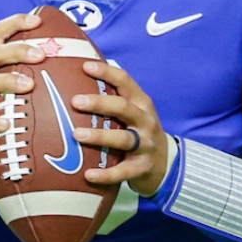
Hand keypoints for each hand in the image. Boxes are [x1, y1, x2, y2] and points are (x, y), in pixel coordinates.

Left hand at [69, 59, 170, 196]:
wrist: (166, 164)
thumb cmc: (140, 132)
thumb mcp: (135, 111)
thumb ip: (115, 97)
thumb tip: (83, 72)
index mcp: (142, 103)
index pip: (125, 81)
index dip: (106, 73)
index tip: (85, 66)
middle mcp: (145, 121)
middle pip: (123, 107)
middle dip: (99, 103)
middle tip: (75, 101)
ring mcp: (146, 145)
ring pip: (122, 138)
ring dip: (99, 136)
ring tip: (76, 135)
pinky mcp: (142, 168)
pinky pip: (123, 171)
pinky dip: (105, 174)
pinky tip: (87, 175)